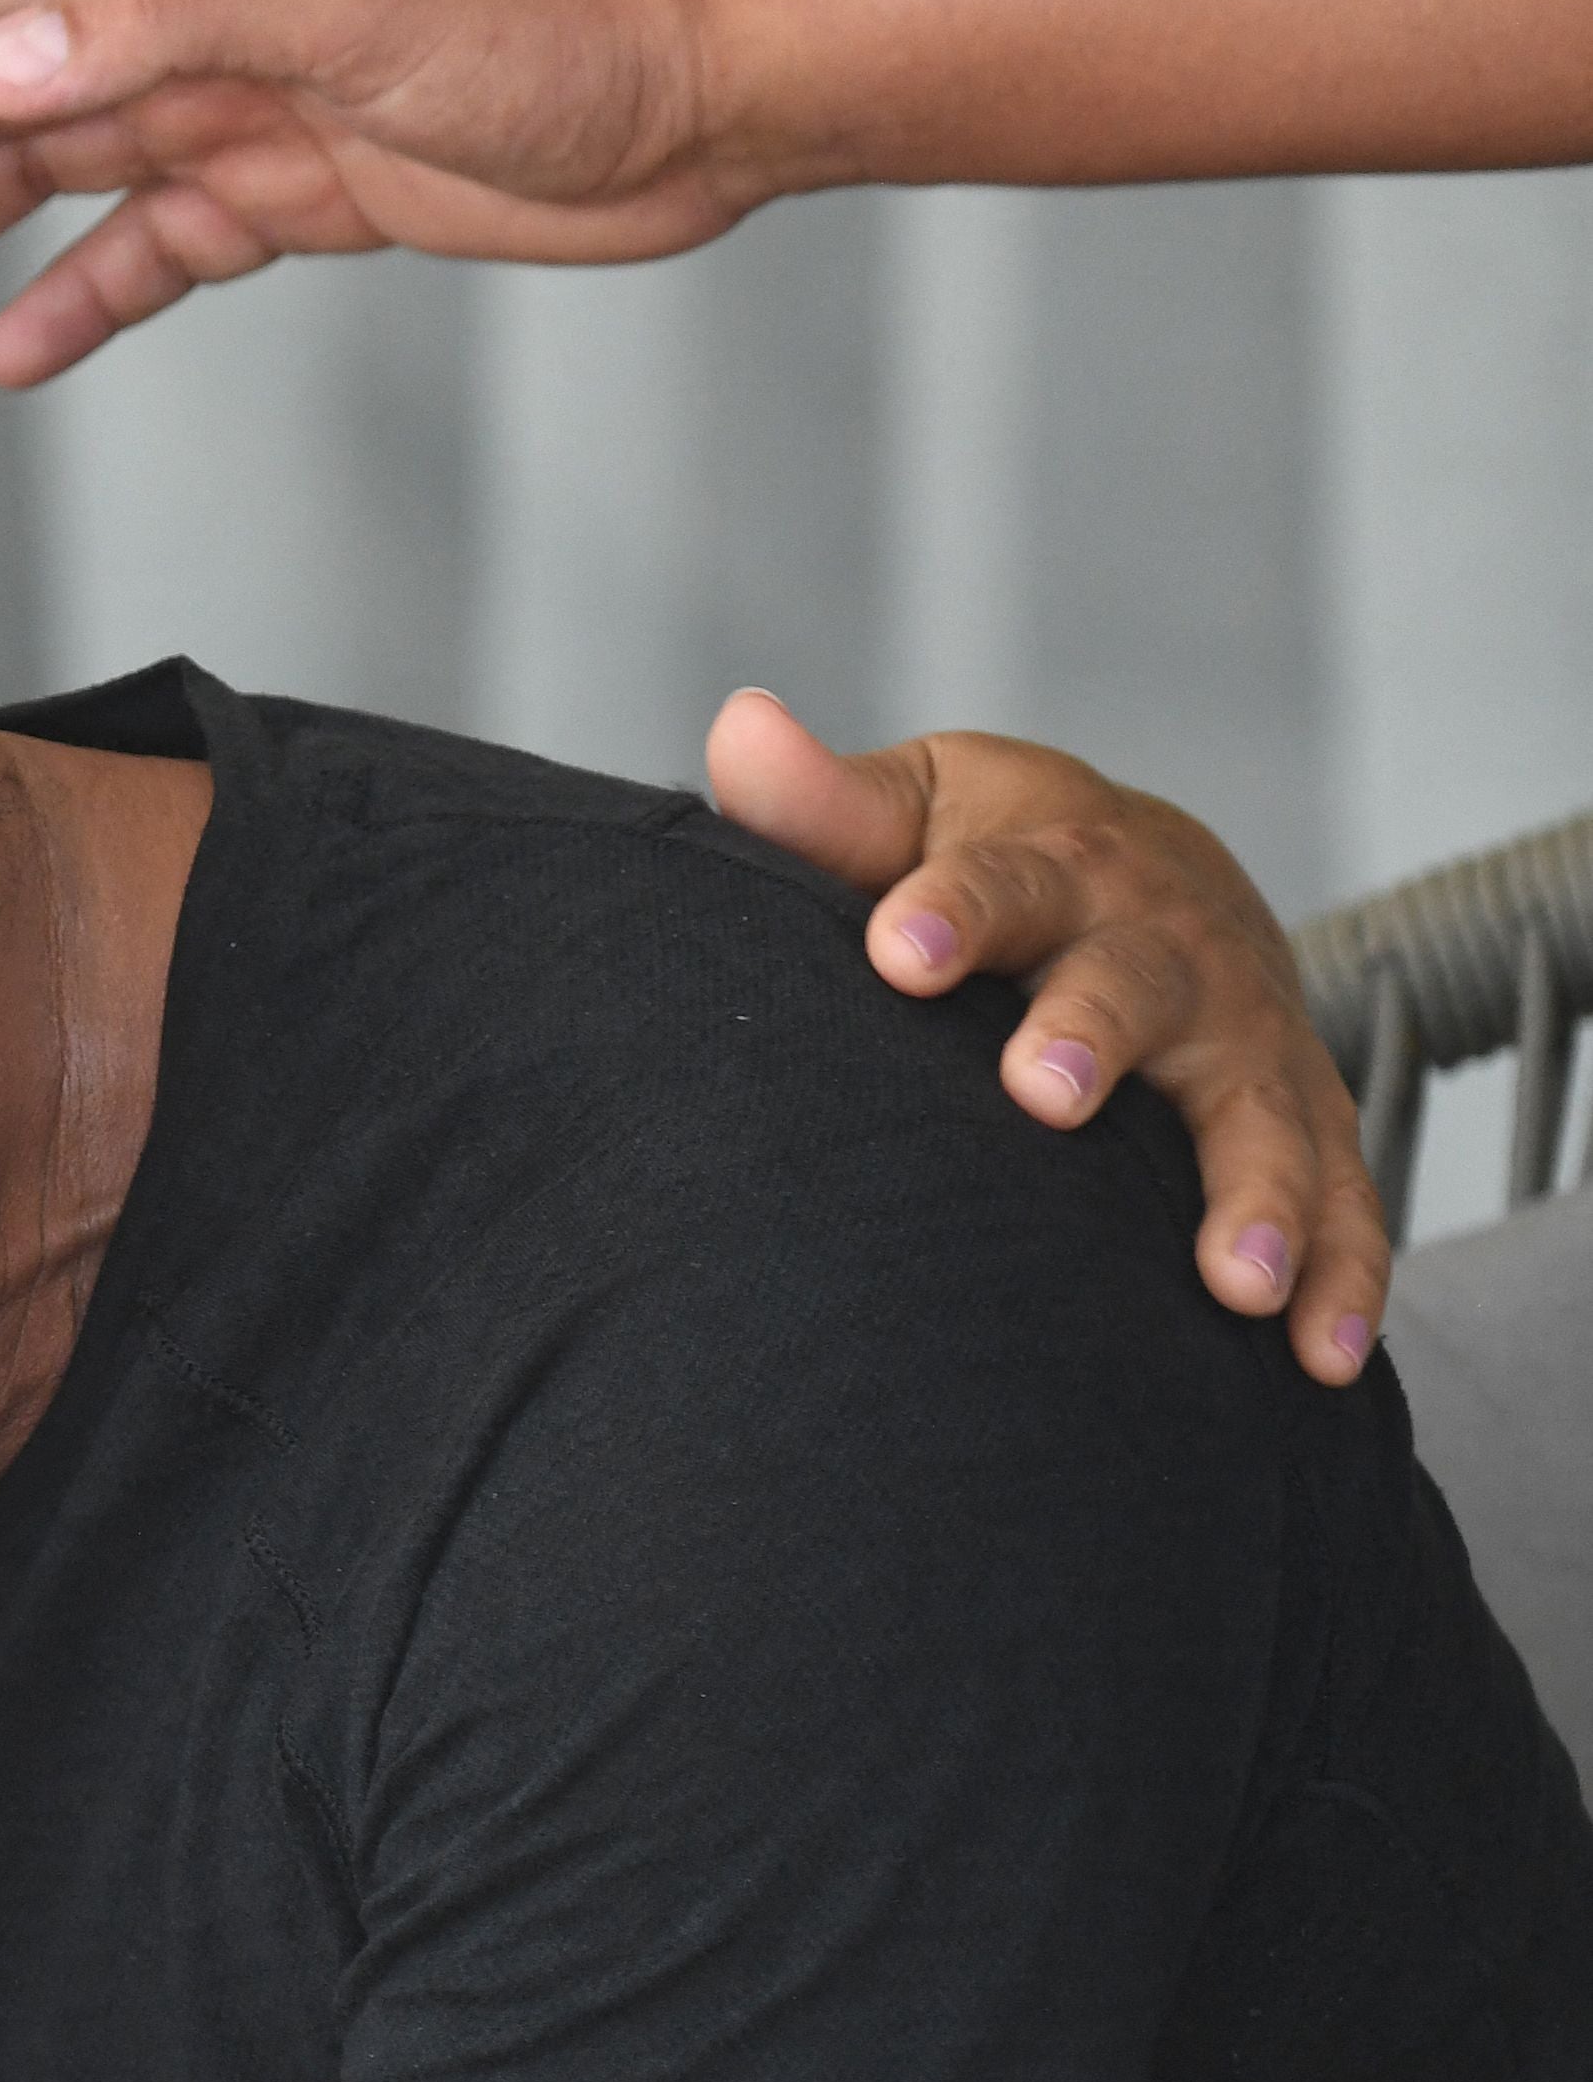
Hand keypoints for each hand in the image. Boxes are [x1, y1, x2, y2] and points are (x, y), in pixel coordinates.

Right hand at [0, 0, 770, 382]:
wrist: (702, 93)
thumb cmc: (553, 21)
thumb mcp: (350, 3)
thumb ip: (164, 21)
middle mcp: (180, 16)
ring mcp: (225, 108)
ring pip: (28, 183)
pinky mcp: (283, 194)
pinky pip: (139, 253)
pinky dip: (67, 307)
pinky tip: (1, 359)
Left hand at [706, 690, 1384, 1383]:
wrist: (1153, 874)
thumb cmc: (993, 856)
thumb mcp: (916, 813)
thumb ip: (824, 802)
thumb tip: (738, 727)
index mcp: (1054, 863)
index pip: (996, 881)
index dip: (947, 910)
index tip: (893, 951)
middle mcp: (1162, 944)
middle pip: (1131, 986)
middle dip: (1091, 1034)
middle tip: (1042, 1094)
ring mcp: (1242, 1035)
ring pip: (1257, 1111)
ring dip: (1252, 1192)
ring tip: (1233, 1281)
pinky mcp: (1297, 1112)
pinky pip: (1337, 1194)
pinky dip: (1343, 1271)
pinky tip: (1318, 1353)